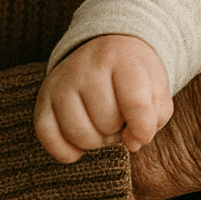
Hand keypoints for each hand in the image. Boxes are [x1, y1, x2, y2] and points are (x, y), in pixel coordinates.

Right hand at [35, 35, 173, 162]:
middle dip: (119, 131)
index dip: (143, 129)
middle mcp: (88, 67)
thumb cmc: (136, 75)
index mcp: (122, 59)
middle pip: (107, 123)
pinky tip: (81, 142)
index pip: (136, 105)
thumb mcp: (156, 88)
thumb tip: (132, 143)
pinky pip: (49, 138)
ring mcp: (62, 82)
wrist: (107, 48)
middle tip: (120, 118)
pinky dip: (68, 151)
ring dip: (97, 142)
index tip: (143, 133)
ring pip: (80, 135)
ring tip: (103, 126)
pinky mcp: (43, 98)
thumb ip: (154, 118)